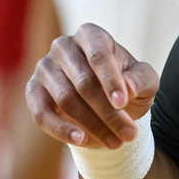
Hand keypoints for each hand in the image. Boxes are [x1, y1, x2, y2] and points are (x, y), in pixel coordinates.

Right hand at [25, 24, 158, 149]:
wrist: (110, 101)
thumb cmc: (129, 83)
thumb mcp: (146, 80)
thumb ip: (140, 80)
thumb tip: (126, 88)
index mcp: (92, 36)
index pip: (99, 56)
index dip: (111, 80)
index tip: (123, 103)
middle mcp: (64, 46)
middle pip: (83, 82)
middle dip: (108, 112)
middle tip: (129, 134)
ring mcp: (44, 68)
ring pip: (66, 100)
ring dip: (93, 125)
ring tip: (116, 142)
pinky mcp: (32, 91)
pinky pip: (41, 113)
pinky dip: (61, 129)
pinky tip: (81, 140)